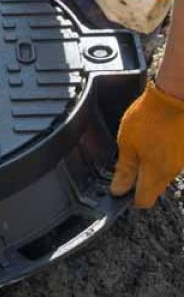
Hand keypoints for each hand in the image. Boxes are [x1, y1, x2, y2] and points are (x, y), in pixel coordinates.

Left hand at [111, 82, 183, 207]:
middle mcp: (173, 171)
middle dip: (139, 182)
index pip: (144, 200)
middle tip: (125, 164)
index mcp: (156, 173)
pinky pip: (171, 160)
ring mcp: (182, 160)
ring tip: (138, 147)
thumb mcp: (127, 143)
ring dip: (150, 167)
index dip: (130, 198)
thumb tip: (118, 189)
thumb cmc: (150, 116)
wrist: (176, 95)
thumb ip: (124, 169)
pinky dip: (160, 155)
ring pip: (163, 173)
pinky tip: (152, 140)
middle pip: (154, 188)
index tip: (120, 188)